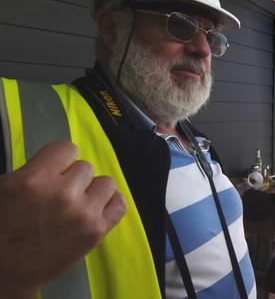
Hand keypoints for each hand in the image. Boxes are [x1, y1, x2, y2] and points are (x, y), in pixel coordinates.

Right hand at [0, 141, 125, 297]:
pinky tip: (96, 208)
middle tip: (59, 195)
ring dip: (92, 191)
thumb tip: (60, 160)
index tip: (56, 171)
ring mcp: (83, 213)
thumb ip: (36, 168)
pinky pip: (120, 204)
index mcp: (33, 179)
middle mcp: (62, 194)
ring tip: (76, 203)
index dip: (61, 160)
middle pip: (85, 167)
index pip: (67, 149)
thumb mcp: (7, 187)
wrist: (6, 270)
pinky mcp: (96, 231)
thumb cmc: (3, 229)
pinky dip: (110, 203)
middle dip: (73, 179)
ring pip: (106, 182)